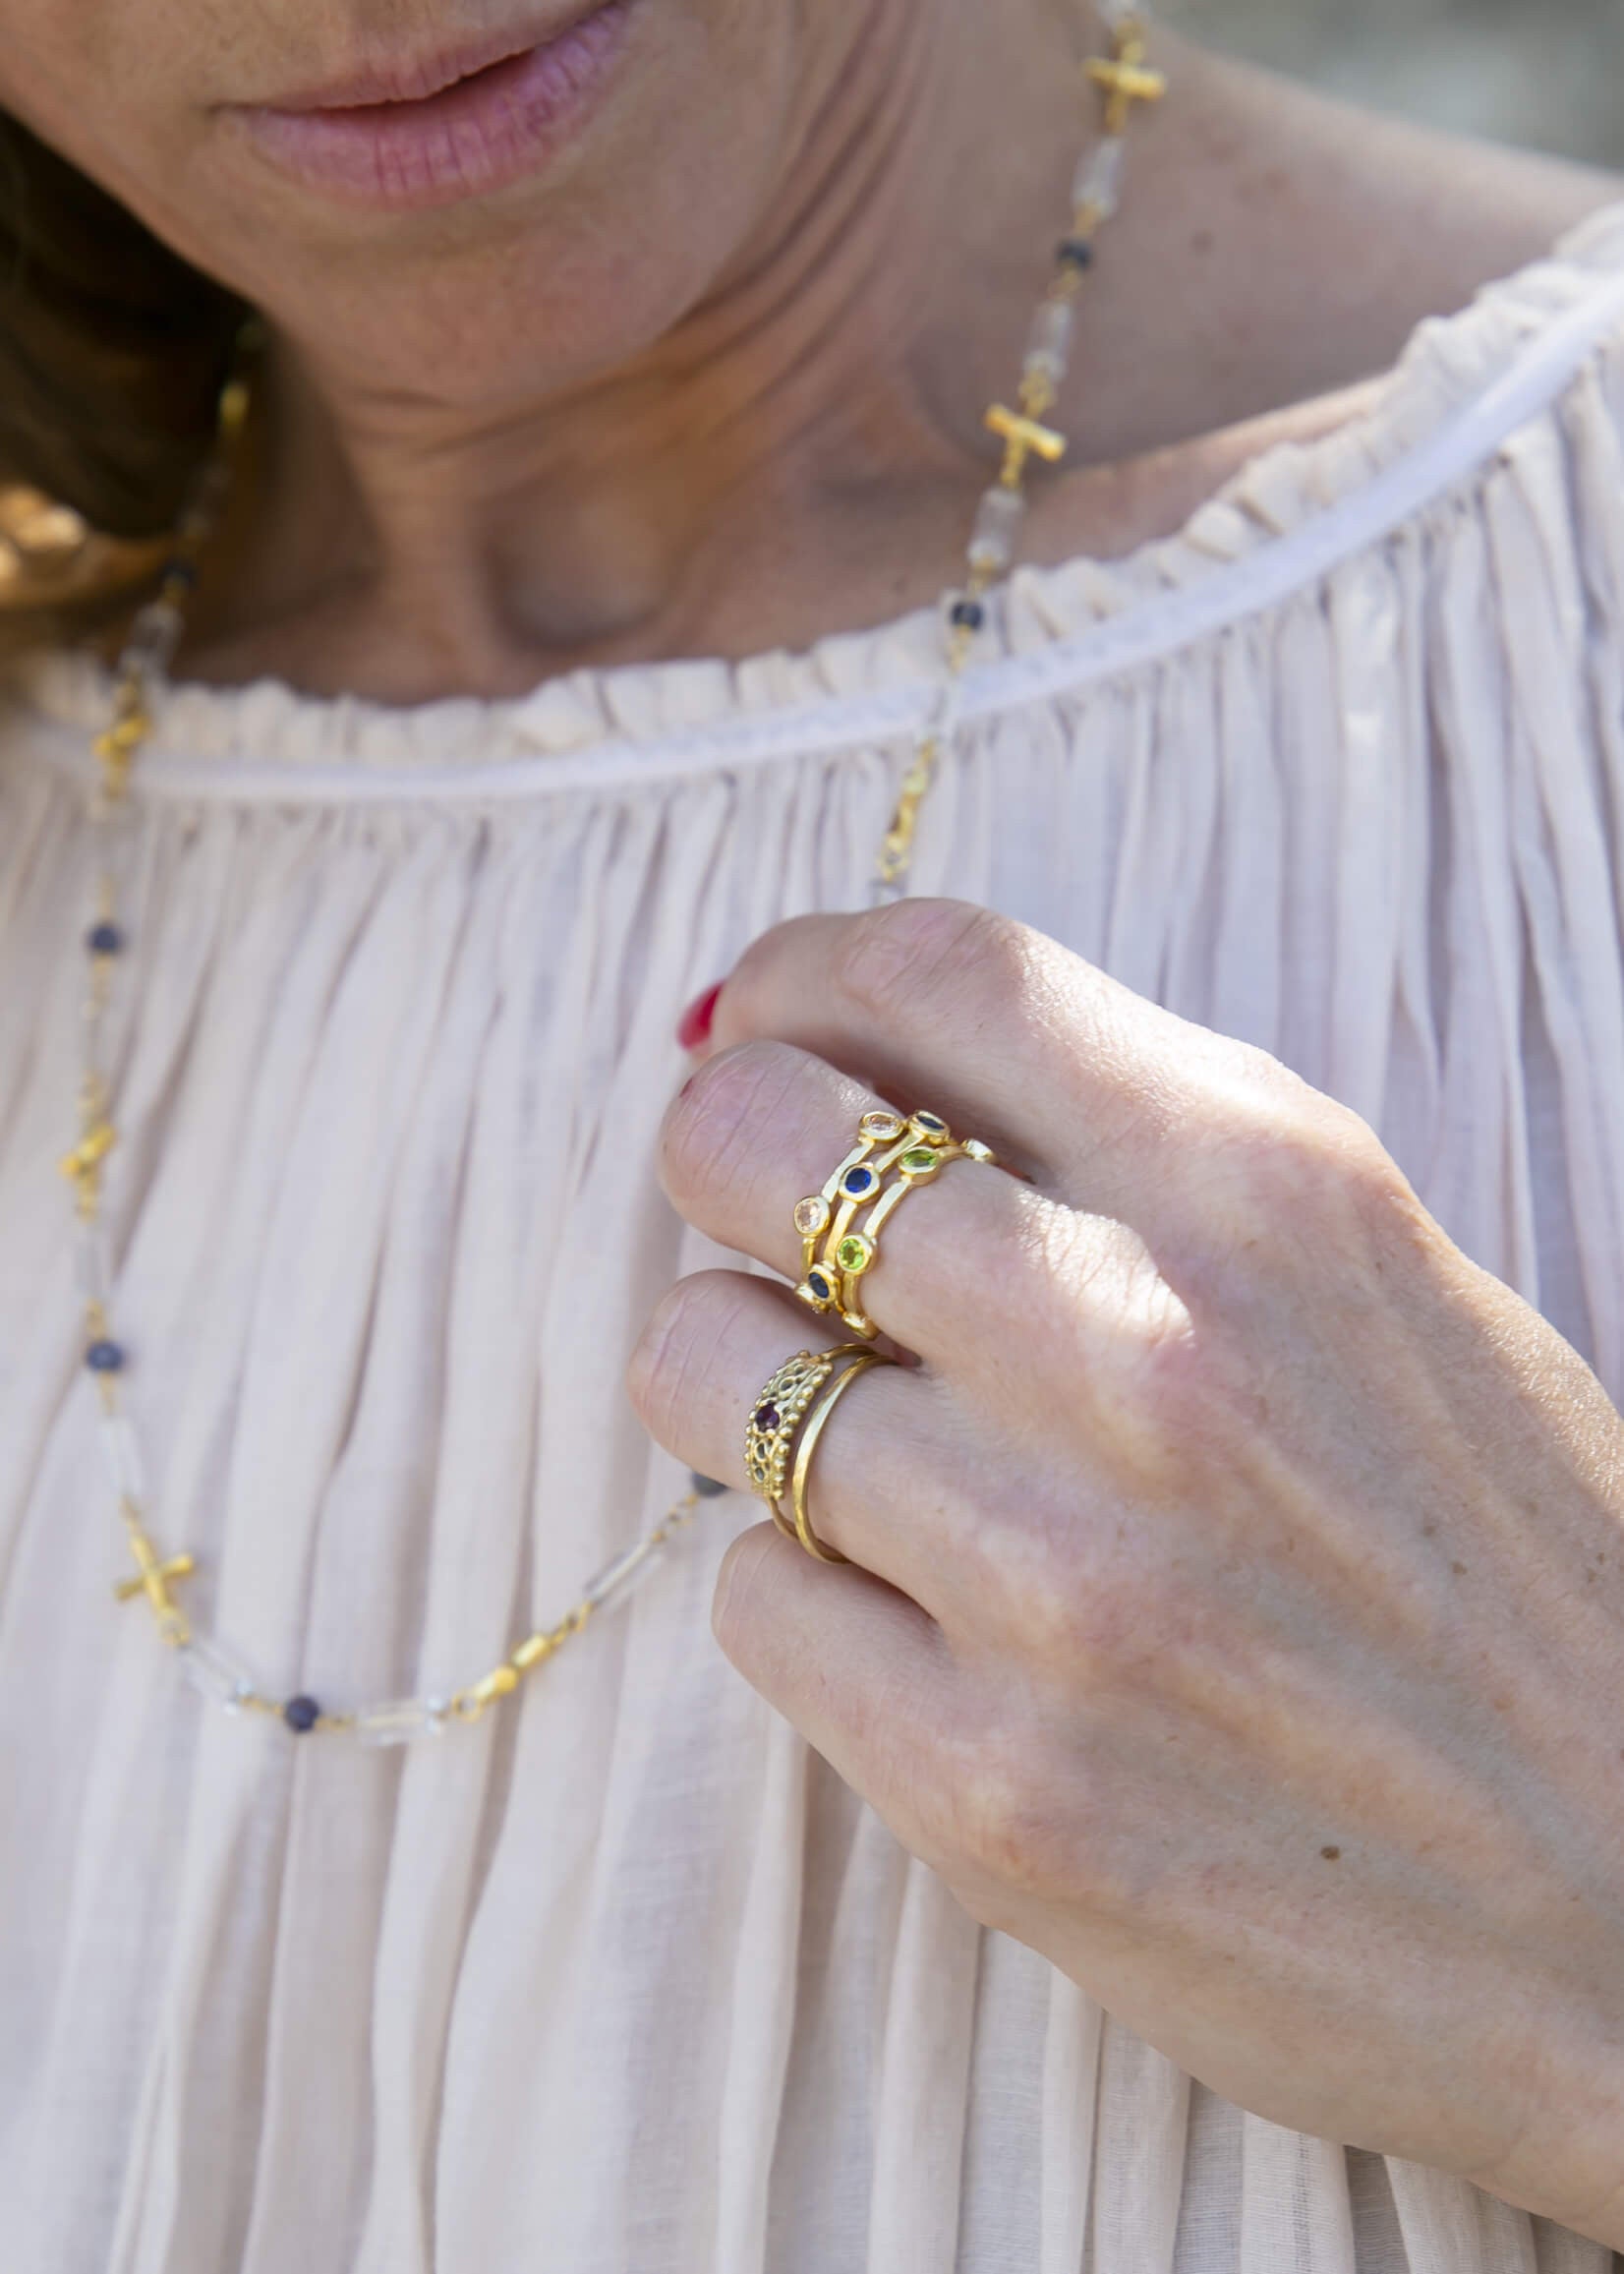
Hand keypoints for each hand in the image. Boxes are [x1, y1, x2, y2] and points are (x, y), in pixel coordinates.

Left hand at [628, 898, 1623, 2243]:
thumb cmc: (1496, 1571)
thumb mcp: (1366, 1281)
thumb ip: (1133, 1154)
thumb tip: (856, 1058)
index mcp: (1266, 1189)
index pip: (935, 972)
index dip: (801, 978)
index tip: (759, 1024)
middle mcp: (1149, 1354)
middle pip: (757, 1143)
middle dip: (719, 1160)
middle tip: (761, 1228)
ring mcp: (1057, 1580)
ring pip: (708, 1368)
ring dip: (744, 1383)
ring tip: (854, 1434)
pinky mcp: (988, 1787)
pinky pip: (752, 1595)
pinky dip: (803, 1583)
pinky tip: (914, 1610)